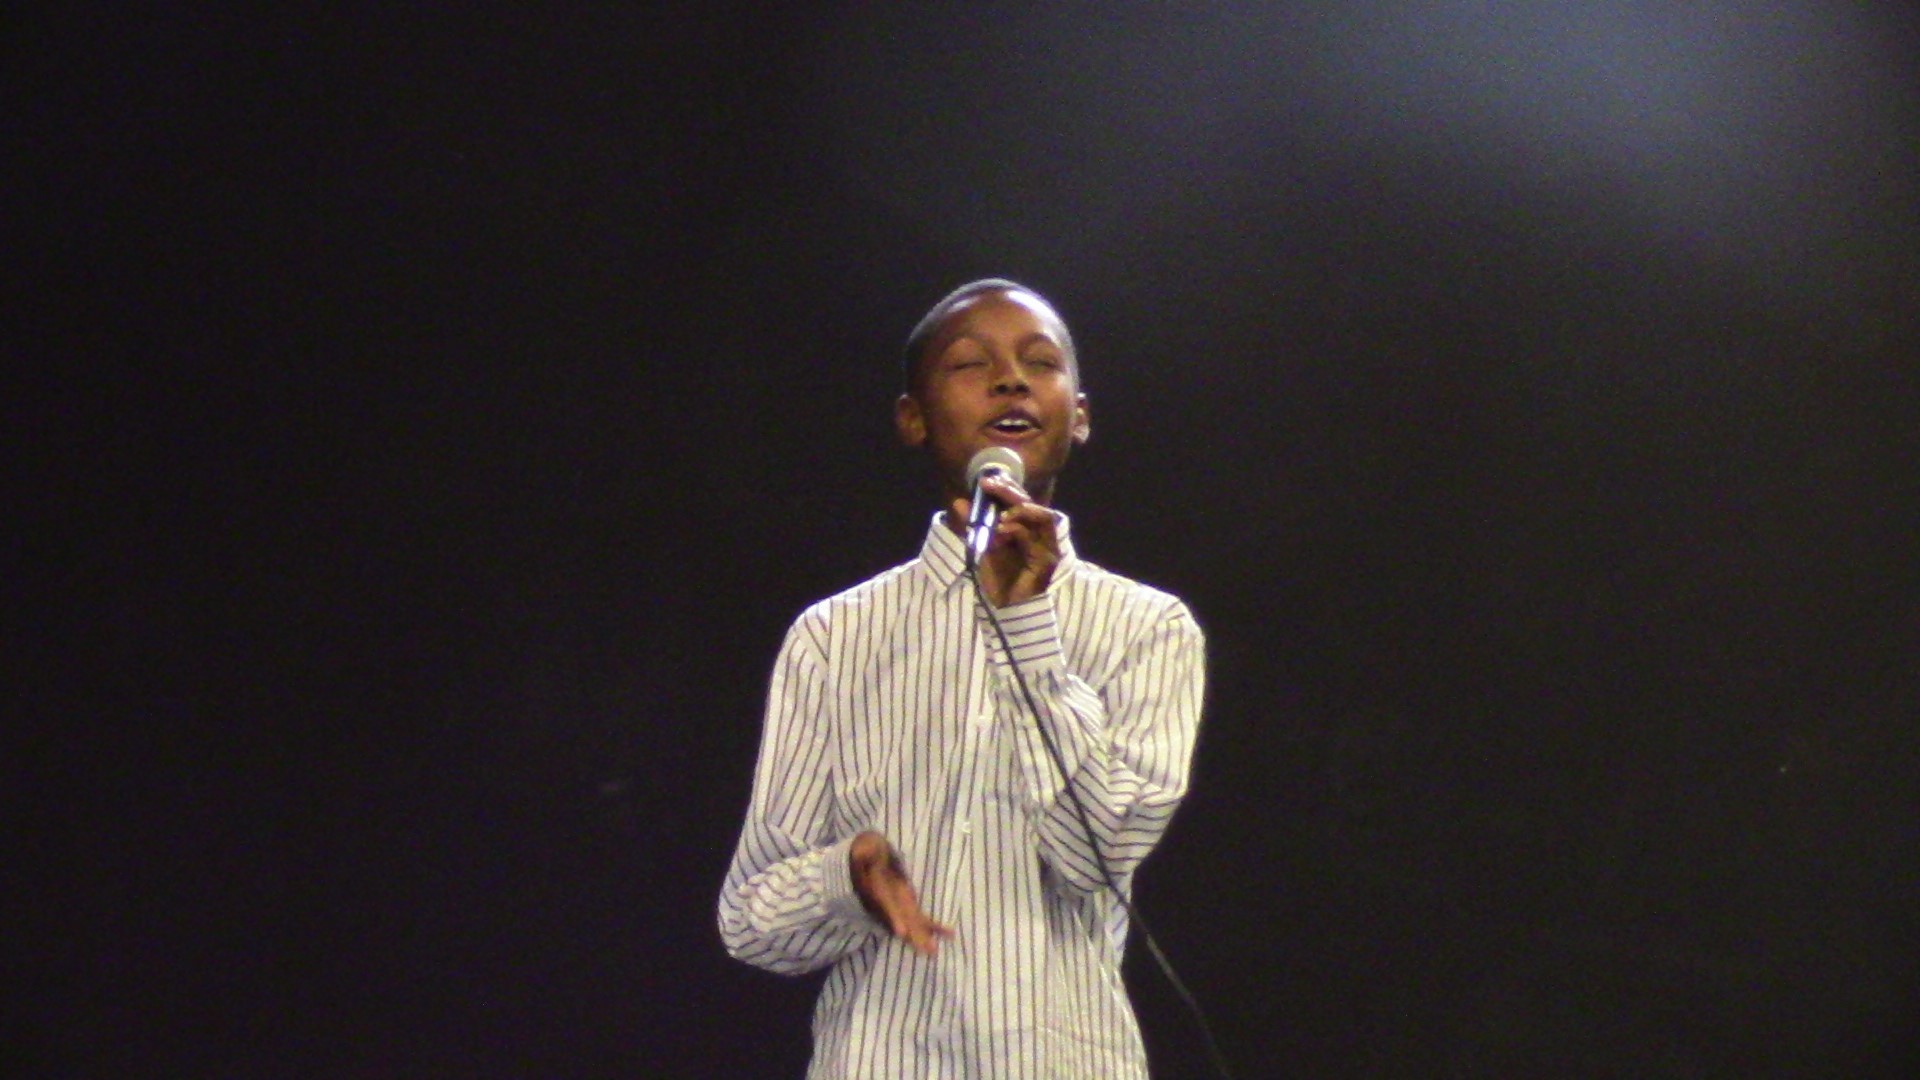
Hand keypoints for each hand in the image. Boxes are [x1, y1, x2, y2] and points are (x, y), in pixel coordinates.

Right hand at [850, 832, 952, 957]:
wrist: (866, 862)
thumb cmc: (867, 854)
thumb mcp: (864, 849)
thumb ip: (864, 851)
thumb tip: (863, 852)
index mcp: (878, 890)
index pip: (886, 905)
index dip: (894, 918)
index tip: (901, 933)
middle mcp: (889, 903)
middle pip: (902, 922)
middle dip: (913, 936)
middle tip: (926, 951)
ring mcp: (899, 906)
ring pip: (912, 925)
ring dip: (923, 938)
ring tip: (934, 952)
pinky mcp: (908, 905)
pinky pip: (921, 918)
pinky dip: (934, 927)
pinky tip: (949, 934)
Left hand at [949, 475, 1060, 607]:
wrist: (1005, 607)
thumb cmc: (997, 578)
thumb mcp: (981, 546)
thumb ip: (973, 525)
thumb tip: (958, 502)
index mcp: (1024, 527)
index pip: (1019, 500)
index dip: (1006, 487)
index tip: (985, 481)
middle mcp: (1038, 534)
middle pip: (1030, 503)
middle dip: (1009, 491)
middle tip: (988, 485)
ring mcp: (1046, 546)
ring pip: (1042, 515)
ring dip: (1020, 509)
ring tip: (1000, 514)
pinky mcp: (1048, 559)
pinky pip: (1037, 536)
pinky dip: (1018, 529)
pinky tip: (1001, 530)